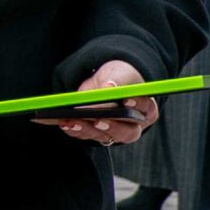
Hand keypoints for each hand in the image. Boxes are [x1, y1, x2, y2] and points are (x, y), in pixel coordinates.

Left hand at [35, 60, 157, 145]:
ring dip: (87, 130)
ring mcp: (115, 132)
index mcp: (146, 107)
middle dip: (111, 126)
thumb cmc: (118, 77)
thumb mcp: (119, 73)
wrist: (106, 81)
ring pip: (105, 136)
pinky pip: (88, 136)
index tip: (125, 99)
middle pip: (127, 131)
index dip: (137, 104)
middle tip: (97, 119)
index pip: (146, 108)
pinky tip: (64, 122)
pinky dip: (75, 130)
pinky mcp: (98, 134)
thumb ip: (116, 81)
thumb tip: (108, 88)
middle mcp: (134, 125)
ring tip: (72, 121)